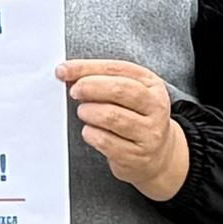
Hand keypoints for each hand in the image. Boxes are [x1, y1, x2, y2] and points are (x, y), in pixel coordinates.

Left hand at [61, 57, 186, 200]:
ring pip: (111, 116)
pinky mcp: (136, 156)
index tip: (64, 70)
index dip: (87, 67)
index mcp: (152, 85)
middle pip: (119, 90)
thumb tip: (67, 72)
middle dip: (89, 87)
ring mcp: (149, 133)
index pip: (118, 69)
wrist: (158, 155)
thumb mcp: (128, 93)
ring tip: (84, 112)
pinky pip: (105, 141)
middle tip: (74, 92)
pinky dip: (90, 134)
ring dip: (88, 112)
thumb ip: (102, 79)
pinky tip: (90, 131)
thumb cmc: (135, 117)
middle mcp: (156, 107)